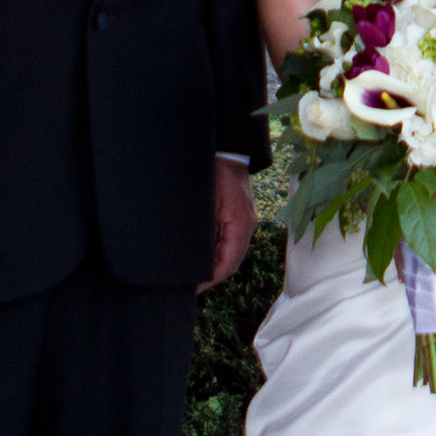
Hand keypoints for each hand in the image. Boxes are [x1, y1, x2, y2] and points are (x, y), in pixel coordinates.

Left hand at [201, 162, 256, 291]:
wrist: (227, 148)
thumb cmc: (213, 170)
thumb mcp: (204, 201)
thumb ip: (201, 228)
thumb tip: (188, 253)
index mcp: (240, 223)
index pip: (229, 262)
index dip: (212, 278)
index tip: (195, 288)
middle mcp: (246, 224)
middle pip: (233, 261)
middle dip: (214, 276)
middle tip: (192, 287)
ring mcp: (245, 219)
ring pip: (233, 252)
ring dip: (217, 265)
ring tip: (196, 276)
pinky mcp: (239, 215)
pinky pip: (231, 240)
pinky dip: (219, 252)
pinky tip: (204, 257)